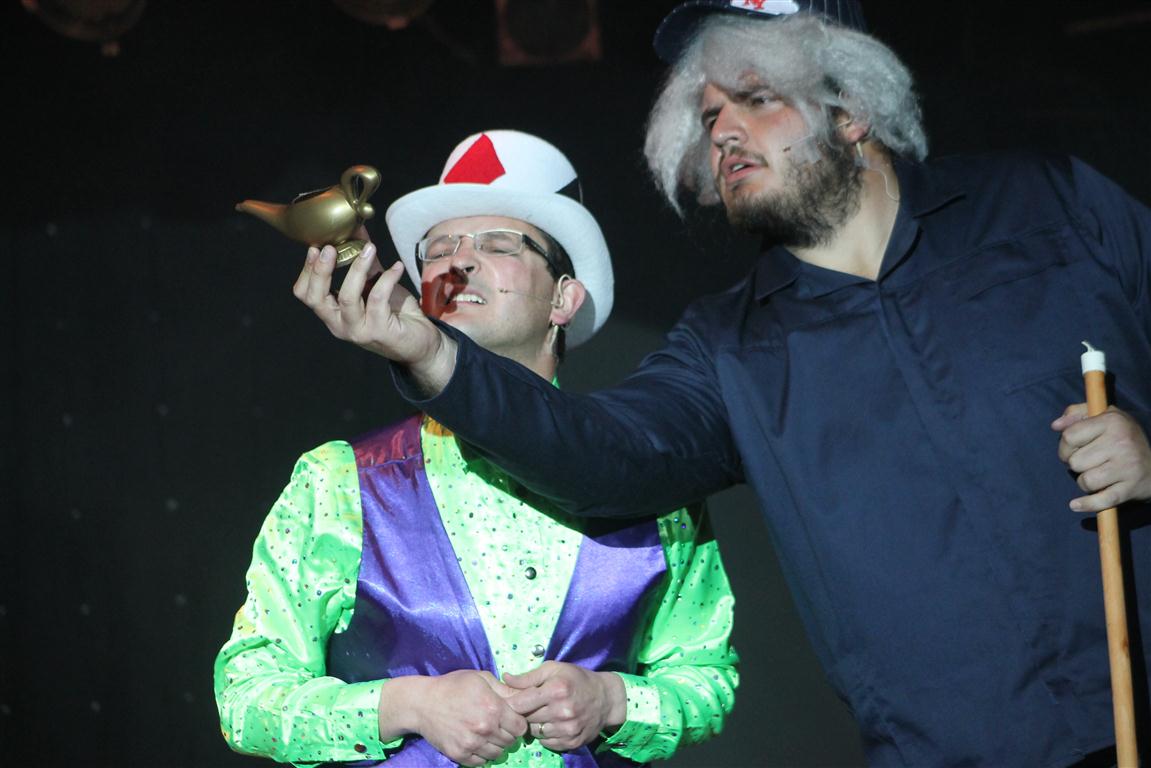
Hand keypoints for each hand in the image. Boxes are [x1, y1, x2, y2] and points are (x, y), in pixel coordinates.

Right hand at [292, 241, 457, 392]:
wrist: (422, 342)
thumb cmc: (395, 313)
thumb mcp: (375, 285)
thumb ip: (364, 262)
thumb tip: (357, 229)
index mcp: (333, 314)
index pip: (306, 295)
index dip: (307, 271)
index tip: (315, 248)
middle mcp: (340, 325)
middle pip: (317, 299)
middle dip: (320, 271)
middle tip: (330, 247)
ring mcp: (359, 331)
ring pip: (347, 298)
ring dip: (356, 269)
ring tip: (369, 249)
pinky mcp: (380, 331)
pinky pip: (378, 299)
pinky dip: (387, 278)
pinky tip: (397, 266)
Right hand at [378, 671, 526, 765]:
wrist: (422, 703)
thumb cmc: (453, 686)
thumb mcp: (481, 678)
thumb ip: (505, 690)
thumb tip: (526, 696)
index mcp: (493, 708)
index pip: (521, 727)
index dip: (518, 722)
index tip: (510, 718)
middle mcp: (485, 728)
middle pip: (510, 741)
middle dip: (507, 734)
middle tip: (497, 725)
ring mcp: (472, 744)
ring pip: (498, 753)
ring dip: (495, 745)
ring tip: (486, 733)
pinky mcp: (460, 755)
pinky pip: (482, 762)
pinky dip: (482, 754)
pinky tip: (475, 742)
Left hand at [503, 662, 625, 751]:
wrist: (606, 698)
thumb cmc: (576, 679)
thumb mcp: (553, 669)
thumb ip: (528, 677)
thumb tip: (505, 679)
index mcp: (556, 690)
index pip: (520, 703)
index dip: (511, 702)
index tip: (510, 700)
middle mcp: (562, 712)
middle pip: (526, 718)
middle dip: (524, 712)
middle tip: (529, 705)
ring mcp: (568, 729)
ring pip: (535, 732)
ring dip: (535, 724)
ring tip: (544, 713)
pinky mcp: (572, 742)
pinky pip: (546, 742)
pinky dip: (545, 734)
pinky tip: (553, 723)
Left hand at [1052, 403, 1150, 511]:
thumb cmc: (1123, 437)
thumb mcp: (1104, 416)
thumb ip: (1077, 414)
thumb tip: (1056, 425)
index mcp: (1112, 422)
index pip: (1069, 437)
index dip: (1065, 446)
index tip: (1073, 449)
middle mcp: (1121, 442)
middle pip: (1074, 462)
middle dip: (1076, 465)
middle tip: (1089, 463)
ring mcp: (1127, 467)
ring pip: (1085, 481)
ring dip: (1085, 482)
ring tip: (1097, 475)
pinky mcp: (1131, 488)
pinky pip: (1101, 500)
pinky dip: (1087, 504)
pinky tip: (1076, 504)